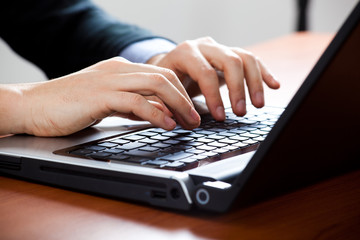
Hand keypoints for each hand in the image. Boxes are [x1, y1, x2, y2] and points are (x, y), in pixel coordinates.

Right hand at [0, 57, 199, 136]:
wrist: (32, 106)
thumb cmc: (68, 106)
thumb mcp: (108, 103)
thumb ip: (132, 106)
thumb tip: (158, 114)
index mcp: (121, 70)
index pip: (162, 75)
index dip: (182, 94)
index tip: (191, 112)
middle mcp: (118, 70)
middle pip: (165, 76)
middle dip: (186, 98)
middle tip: (196, 119)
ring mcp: (109, 80)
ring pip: (156, 84)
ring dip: (178, 104)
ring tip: (189, 122)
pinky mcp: (99, 96)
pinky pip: (135, 101)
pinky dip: (155, 112)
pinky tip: (167, 124)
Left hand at [147, 37, 279, 120]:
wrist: (168, 64)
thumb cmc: (166, 80)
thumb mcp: (164, 89)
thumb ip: (174, 104)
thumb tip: (188, 122)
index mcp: (185, 53)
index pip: (205, 72)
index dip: (214, 96)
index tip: (220, 117)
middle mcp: (204, 46)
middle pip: (230, 61)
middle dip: (238, 89)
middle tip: (240, 112)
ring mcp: (219, 48)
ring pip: (245, 58)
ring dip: (255, 82)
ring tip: (258, 104)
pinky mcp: (230, 53)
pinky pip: (251, 60)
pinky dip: (263, 73)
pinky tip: (274, 85)